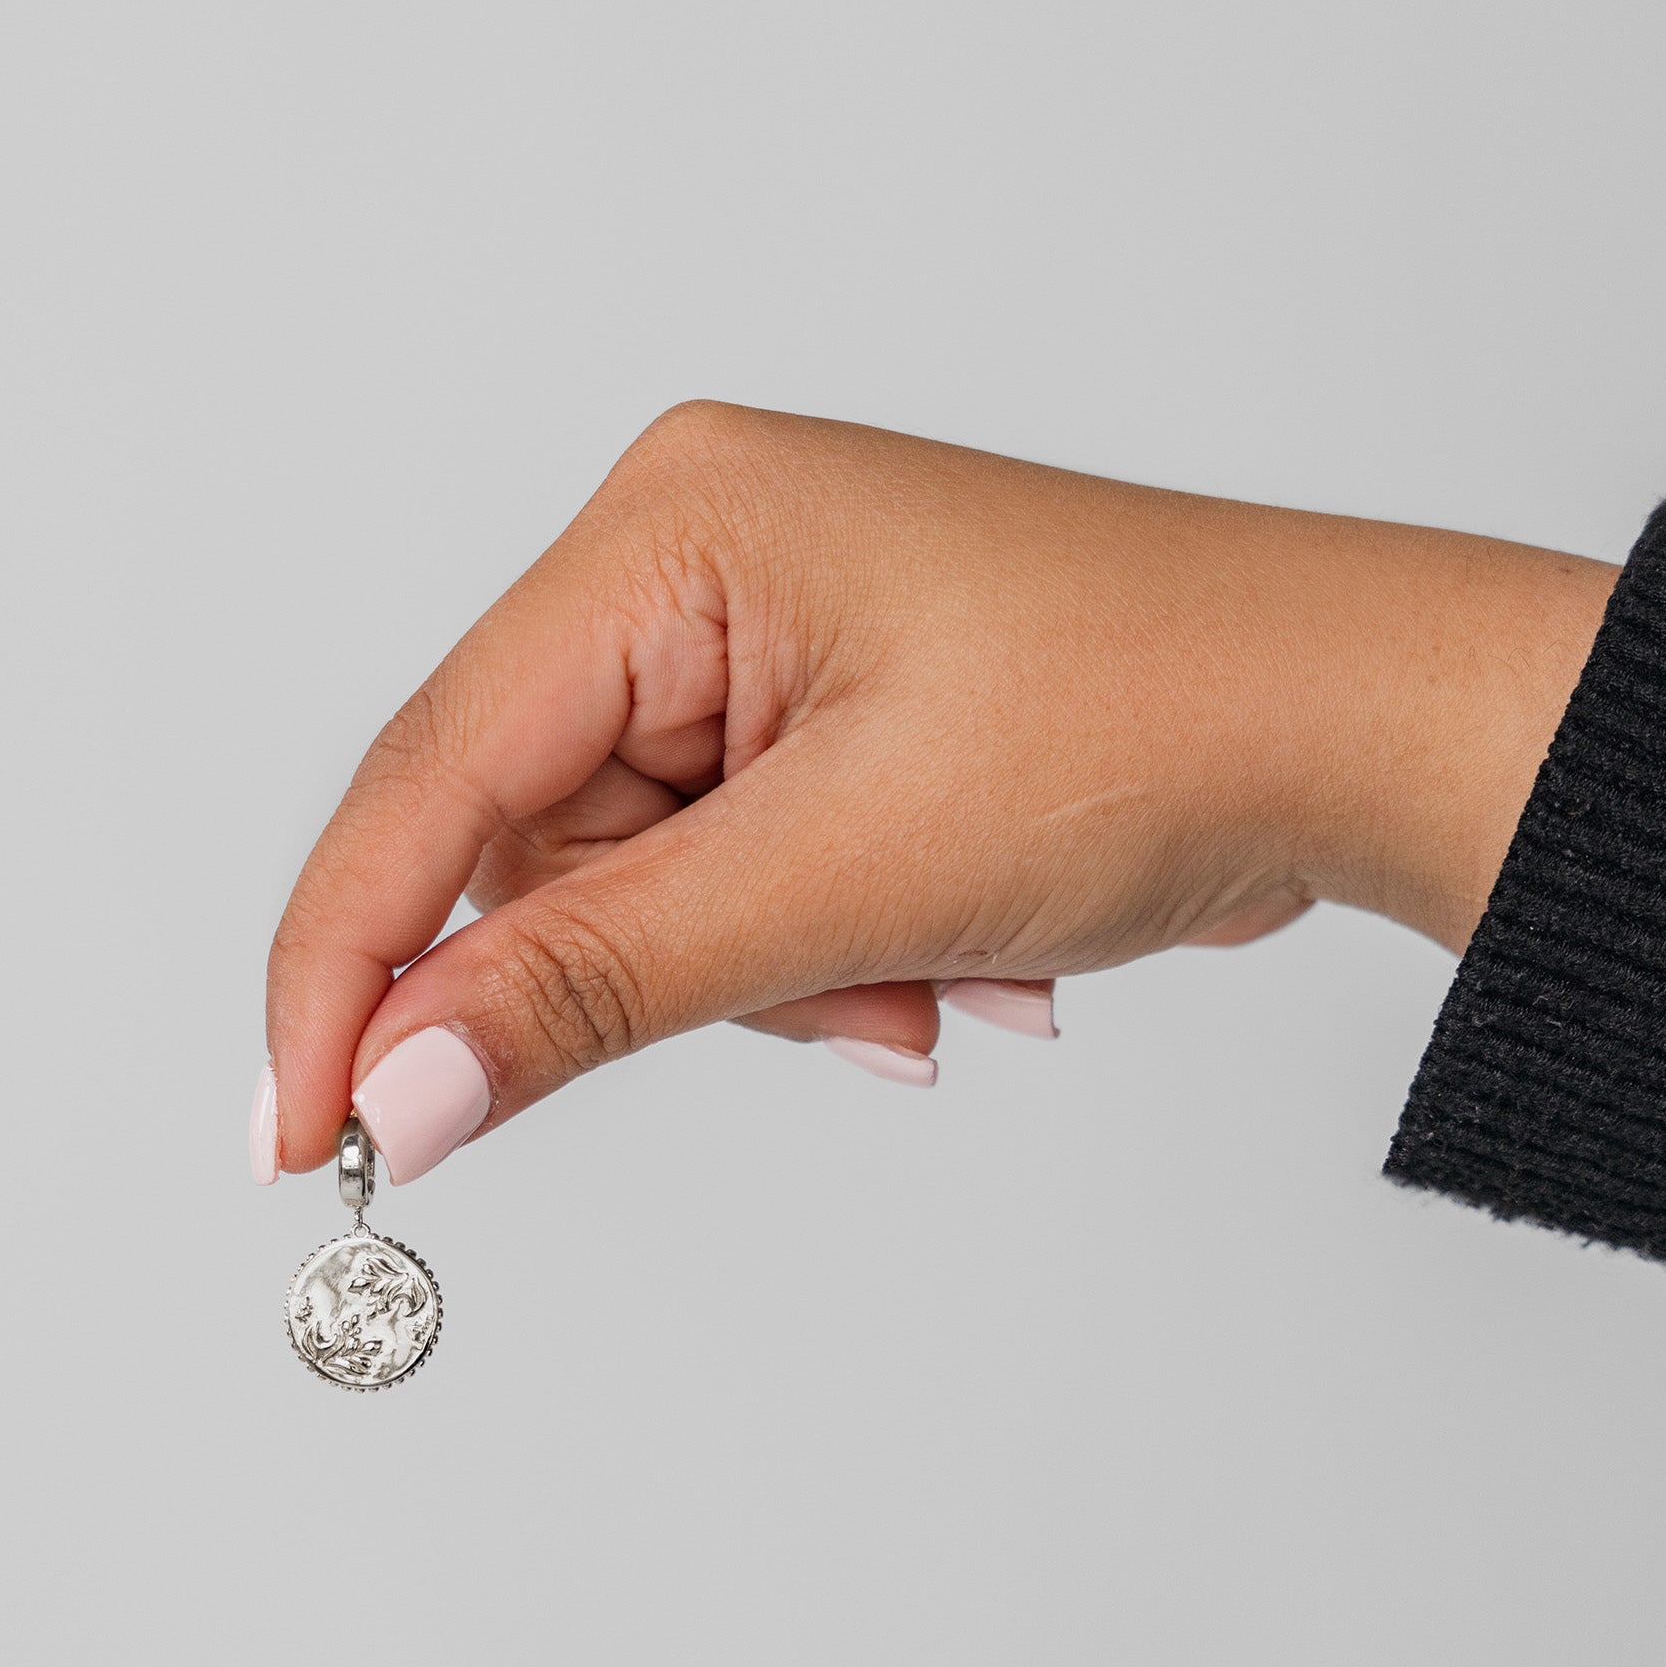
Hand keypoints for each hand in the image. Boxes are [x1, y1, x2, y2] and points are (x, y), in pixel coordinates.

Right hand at [256, 403, 1617, 1183]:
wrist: (1372, 725)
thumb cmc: (1161, 720)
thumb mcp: (849, 876)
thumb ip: (596, 988)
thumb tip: (400, 1098)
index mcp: (667, 529)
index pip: (430, 775)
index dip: (347, 969)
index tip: (294, 1138)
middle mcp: (687, 562)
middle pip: (532, 851)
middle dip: (670, 973)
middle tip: (836, 1008)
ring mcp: (757, 643)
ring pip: (638, 899)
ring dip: (777, 983)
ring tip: (937, 972)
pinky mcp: (821, 722)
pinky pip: (732, 894)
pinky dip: (827, 963)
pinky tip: (956, 956)